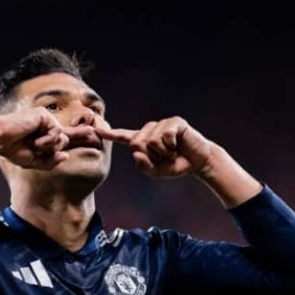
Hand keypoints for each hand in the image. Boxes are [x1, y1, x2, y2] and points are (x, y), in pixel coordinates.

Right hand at [0, 107, 93, 170]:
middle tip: (85, 135)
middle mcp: (45, 124)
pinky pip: (56, 132)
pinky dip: (47, 140)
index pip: (63, 137)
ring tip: (34, 145)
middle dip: (71, 140)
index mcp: (43, 134)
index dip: (78, 137)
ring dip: (48, 147)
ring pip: (61, 138)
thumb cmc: (12, 150)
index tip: (93, 136)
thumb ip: (50, 160)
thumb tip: (66, 154)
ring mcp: (45, 118)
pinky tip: (35, 140)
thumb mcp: (34, 161)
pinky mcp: (44, 114)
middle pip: (66, 136)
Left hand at [96, 116, 216, 178]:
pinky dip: (172, 145)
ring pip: (151, 140)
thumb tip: (135, 153)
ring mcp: (161, 124)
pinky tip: (178, 143)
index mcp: (143, 141)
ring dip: (164, 151)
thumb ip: (144, 166)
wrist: (198, 162)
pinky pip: (165, 135)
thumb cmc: (176, 165)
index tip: (96, 130)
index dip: (110, 134)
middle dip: (152, 155)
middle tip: (165, 156)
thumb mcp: (156, 171)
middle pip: (137, 143)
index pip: (123, 137)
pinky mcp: (174, 122)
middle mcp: (150, 130)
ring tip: (172, 150)